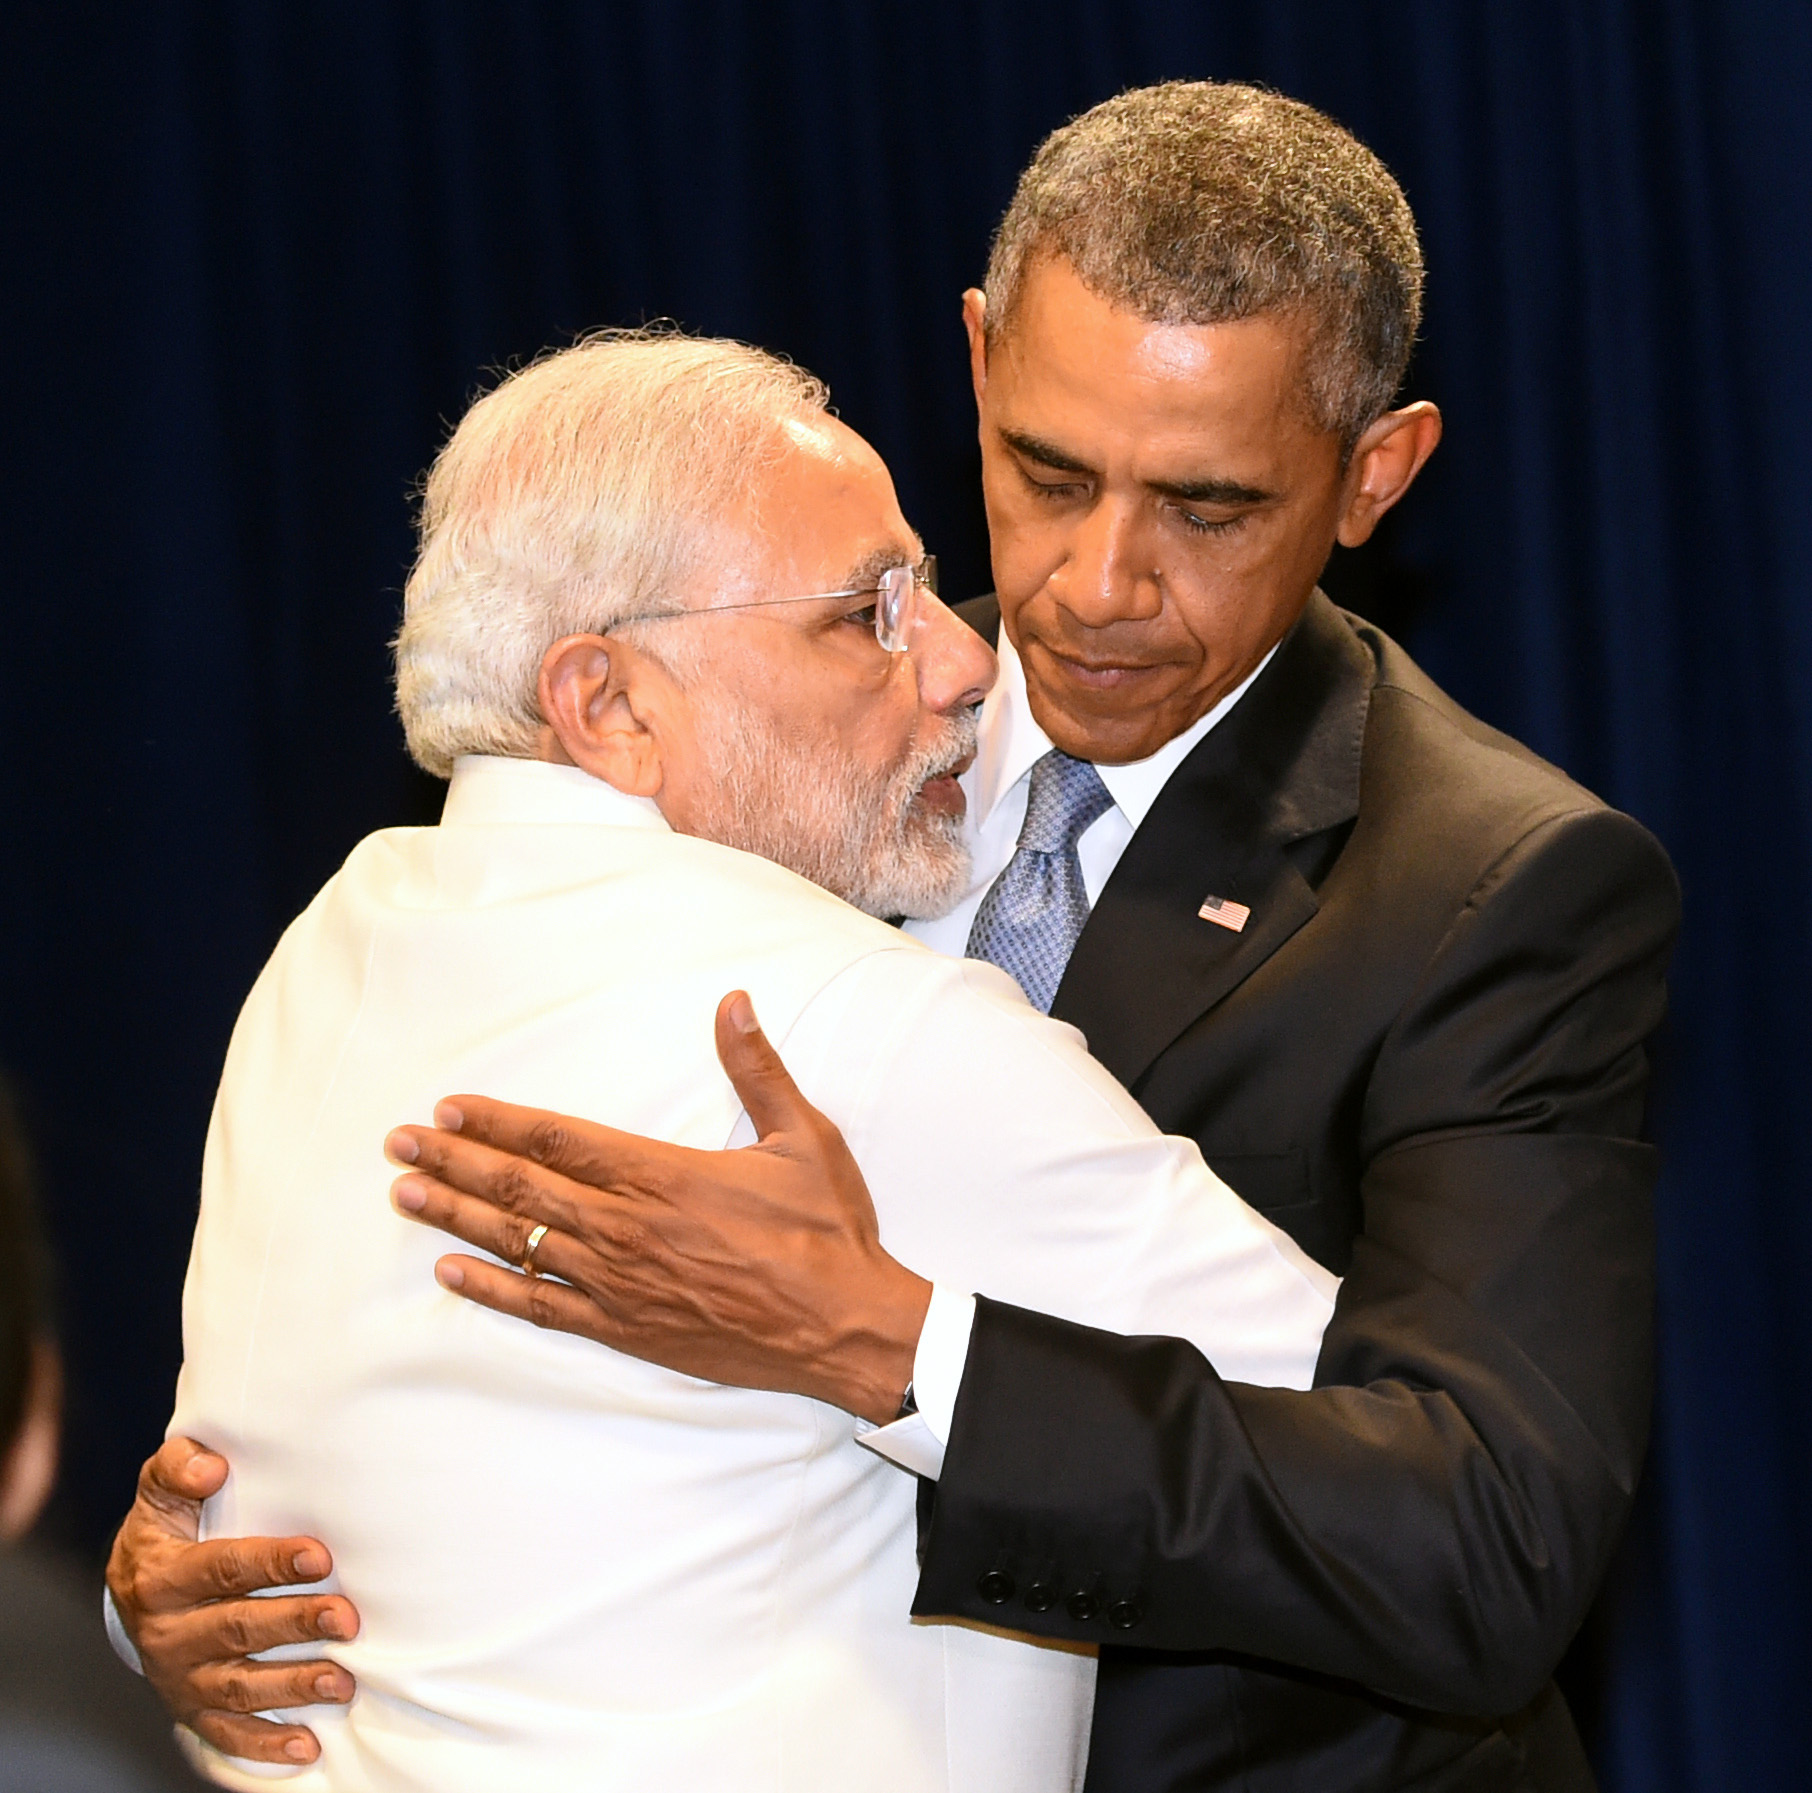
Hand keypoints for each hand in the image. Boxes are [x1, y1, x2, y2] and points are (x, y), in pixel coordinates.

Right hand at [105, 1437, 359, 1763]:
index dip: (270, 1562)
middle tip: (347, 1618)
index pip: (221, 1568)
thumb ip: (178, 1468)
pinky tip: (306, 1745)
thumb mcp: (161, 1493)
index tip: (319, 1556)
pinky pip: (227, 1733)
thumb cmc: (167, 1530)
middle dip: (295, 1624)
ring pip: (239, 1687)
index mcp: (161, 1577)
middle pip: (237, 1629)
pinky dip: (265, 1743)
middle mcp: (168, 1632)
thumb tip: (210, 1464)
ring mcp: (180, 1677)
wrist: (131, 1589)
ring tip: (343, 1681)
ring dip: (292, 1687)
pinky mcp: (191, 1709)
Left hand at [386, 991, 930, 1424]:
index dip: (500, 1121)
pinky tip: (451, 1274)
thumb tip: (734, 1002)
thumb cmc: (826, 1231)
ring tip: (407, 1194)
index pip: (560, 1140)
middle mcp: (628, 1228)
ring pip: (519, 1244)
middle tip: (399, 1143)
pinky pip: (542, 1307)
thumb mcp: (803, 1137)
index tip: (451, 1107)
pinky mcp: (627, 1329)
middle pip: (522, 1188)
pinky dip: (492, 1290)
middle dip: (456, 1160)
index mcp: (664, 1175)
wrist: (844, 1327)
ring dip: (458, 1216)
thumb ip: (758, 1069)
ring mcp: (621, 1283)